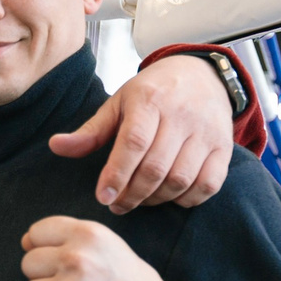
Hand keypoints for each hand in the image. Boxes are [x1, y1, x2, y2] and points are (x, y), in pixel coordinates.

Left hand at [48, 54, 232, 211]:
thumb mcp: (118, 103)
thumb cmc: (153, 93)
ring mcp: (206, 132)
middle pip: (156, 167)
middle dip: (132, 194)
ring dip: (156, 199)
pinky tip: (169, 196)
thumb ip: (91, 130)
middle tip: (116, 205)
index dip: (117, 174)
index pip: (133, 143)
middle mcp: (181, 115)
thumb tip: (56, 147)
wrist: (202, 75)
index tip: (103, 197)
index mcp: (150, 100)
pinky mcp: (223, 147)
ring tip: (139, 200)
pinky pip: (208, 184)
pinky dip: (187, 198)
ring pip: (181, 179)